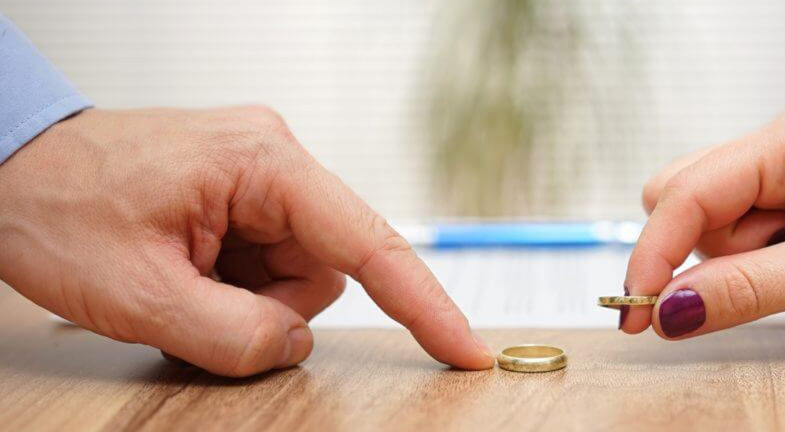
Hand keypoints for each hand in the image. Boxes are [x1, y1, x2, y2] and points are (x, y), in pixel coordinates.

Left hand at [0, 107, 492, 375]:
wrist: (7, 166)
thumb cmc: (58, 208)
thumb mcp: (140, 295)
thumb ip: (235, 335)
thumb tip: (294, 343)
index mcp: (262, 164)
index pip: (369, 243)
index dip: (424, 304)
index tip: (466, 349)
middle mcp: (273, 157)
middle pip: (324, 268)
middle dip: (269, 306)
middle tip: (195, 302)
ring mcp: (259, 172)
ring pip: (296, 271)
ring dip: (246, 298)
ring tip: (180, 280)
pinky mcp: (243, 191)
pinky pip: (268, 260)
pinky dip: (234, 285)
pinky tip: (186, 269)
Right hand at [621, 101, 784, 339]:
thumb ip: (747, 289)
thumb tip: (669, 311)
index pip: (690, 190)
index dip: (654, 249)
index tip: (637, 308)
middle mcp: (780, 153)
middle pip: (684, 202)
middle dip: (698, 256)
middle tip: (735, 293)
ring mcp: (783, 184)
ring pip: (705, 230)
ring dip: (730, 268)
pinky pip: (733, 248)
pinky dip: (746, 274)